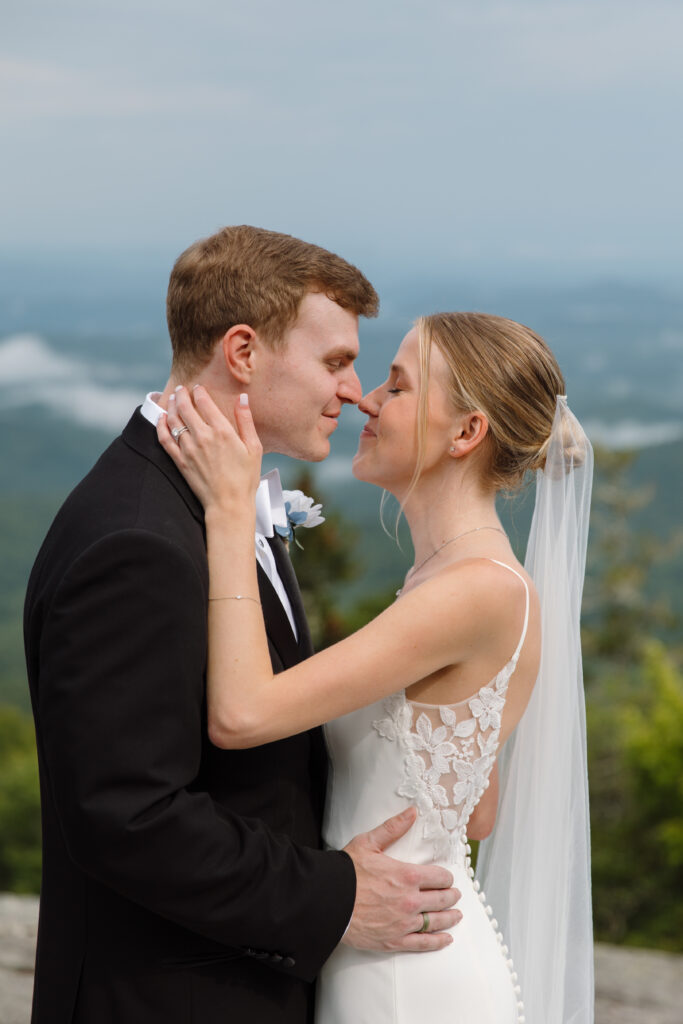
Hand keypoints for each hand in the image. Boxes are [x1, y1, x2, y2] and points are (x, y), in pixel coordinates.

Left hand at [157, 387, 262, 514]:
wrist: (229, 504)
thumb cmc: (245, 478)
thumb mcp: (254, 448)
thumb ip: (246, 421)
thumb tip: (242, 398)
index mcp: (222, 431)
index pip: (205, 402)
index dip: (199, 392)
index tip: (198, 388)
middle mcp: (203, 437)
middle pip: (186, 408)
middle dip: (182, 395)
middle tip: (182, 389)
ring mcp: (188, 449)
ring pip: (174, 420)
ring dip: (172, 406)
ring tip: (174, 400)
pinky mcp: (180, 461)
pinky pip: (165, 438)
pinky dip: (161, 426)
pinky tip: (161, 419)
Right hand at [343, 807, 461, 952]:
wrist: (328, 901)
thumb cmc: (346, 872)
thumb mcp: (369, 843)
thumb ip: (393, 828)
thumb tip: (411, 812)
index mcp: (407, 875)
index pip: (439, 877)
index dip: (446, 877)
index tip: (447, 878)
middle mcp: (410, 900)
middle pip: (441, 899)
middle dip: (451, 896)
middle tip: (455, 895)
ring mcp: (404, 923)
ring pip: (436, 921)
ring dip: (449, 917)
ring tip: (456, 915)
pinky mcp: (395, 940)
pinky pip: (423, 943)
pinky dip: (437, 941)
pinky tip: (446, 939)